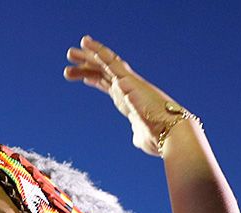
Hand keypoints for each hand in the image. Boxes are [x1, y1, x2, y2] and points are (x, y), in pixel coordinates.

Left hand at [64, 35, 191, 156]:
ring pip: (105, 64)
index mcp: (129, 101)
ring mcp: (128, 83)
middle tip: (70, 63)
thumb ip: (137, 134)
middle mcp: (128, 88)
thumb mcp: (143, 138)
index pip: (109, 86)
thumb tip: (137, 138)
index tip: (83, 78)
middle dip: (86, 66)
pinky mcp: (128, 81)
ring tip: (72, 51)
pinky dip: (99, 52)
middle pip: (103, 73)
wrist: (170, 134)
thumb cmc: (159, 138)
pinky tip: (88, 45)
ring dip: (88, 56)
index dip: (96, 80)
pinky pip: (111, 62)